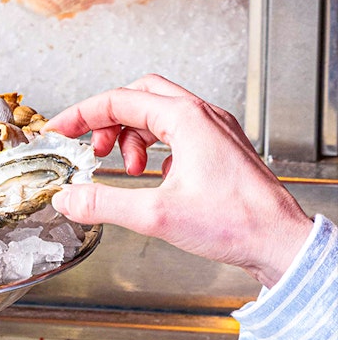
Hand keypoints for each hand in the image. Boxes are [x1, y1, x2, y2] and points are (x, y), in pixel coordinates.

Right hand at [44, 75, 312, 288]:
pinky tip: (153, 177)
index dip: (82, 115)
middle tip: (92, 147)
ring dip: (132, 137)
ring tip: (125, 170)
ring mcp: (216, 132)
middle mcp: (204, 117)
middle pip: (141, 96)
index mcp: (187, 119)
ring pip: (159, 114)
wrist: (280, 243)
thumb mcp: (155, 215)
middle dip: (109, 120)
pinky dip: (154, 148)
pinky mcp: (221, 151)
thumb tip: (69, 198)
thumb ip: (103, 204)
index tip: (60, 130)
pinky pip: (178, 134)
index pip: (120, 100)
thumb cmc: (236, 223)